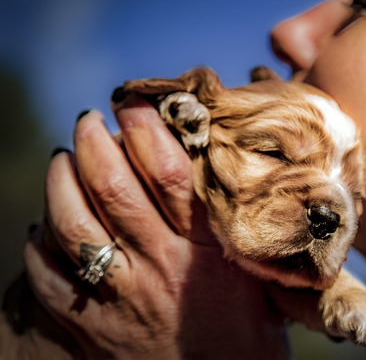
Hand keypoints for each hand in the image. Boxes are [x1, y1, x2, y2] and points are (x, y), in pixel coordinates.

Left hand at [24, 94, 288, 359]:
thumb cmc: (250, 326)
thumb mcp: (257, 269)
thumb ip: (234, 225)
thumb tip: (217, 167)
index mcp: (208, 249)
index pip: (169, 174)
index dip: (146, 130)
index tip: (135, 104)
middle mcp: (164, 269)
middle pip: (115, 190)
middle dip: (94, 143)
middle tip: (89, 120)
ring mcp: (125, 299)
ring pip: (74, 227)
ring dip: (60, 183)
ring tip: (62, 159)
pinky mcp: (95, 328)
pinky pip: (50, 279)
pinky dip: (39, 244)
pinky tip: (44, 224)